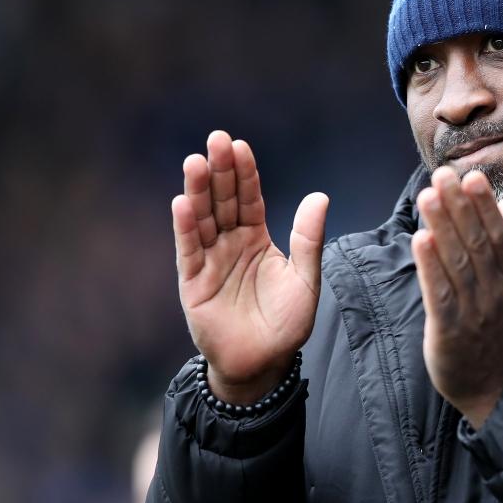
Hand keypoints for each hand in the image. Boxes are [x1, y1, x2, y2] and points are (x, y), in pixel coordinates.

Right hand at [172, 130, 328, 404]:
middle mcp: (230, 243)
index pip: (249, 198)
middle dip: (219, 170)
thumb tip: (320, 196)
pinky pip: (189, 250)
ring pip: (203, 219)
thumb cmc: (286, 324)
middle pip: (223, 200)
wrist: (263, 364)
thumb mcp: (306, 280)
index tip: (240, 145)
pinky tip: (182, 203)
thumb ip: (309, 240)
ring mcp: (210, 260)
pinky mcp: (193, 282)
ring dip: (198, 191)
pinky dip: (185, 227)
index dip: (244, 173)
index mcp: (257, 238)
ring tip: (195, 162)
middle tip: (216, 139)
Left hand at [412, 167, 502, 428]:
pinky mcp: (449, 331)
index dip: (484, 205)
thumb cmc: (499, 333)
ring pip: (457, 263)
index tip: (471, 176)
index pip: (498, 235)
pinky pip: (439, 294)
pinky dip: (430, 266)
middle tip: (442, 175)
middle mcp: (496, 293)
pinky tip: (420, 240)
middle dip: (459, 207)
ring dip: (442, 227)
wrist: (492, 390)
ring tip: (427, 196)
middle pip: (476, 243)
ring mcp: (474, 312)